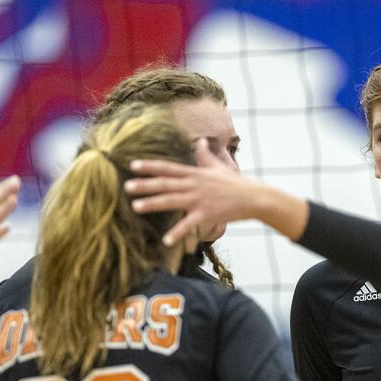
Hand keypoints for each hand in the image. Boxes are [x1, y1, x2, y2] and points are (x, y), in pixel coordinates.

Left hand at [127, 140, 269, 245]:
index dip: (150, 166)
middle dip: (145, 185)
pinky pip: (189, 225)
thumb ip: (204, 155)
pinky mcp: (207, 215)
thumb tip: (200, 140)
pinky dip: (177, 233)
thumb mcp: (218, 166)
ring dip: (153, 203)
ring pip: (171, 201)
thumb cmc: (235, 183)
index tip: (133, 165)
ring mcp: (199, 200)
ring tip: (136, 206)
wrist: (253, 197)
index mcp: (195, 174)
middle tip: (126, 186)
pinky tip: (166, 240)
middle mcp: (194, 185)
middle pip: (165, 184)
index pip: (168, 168)